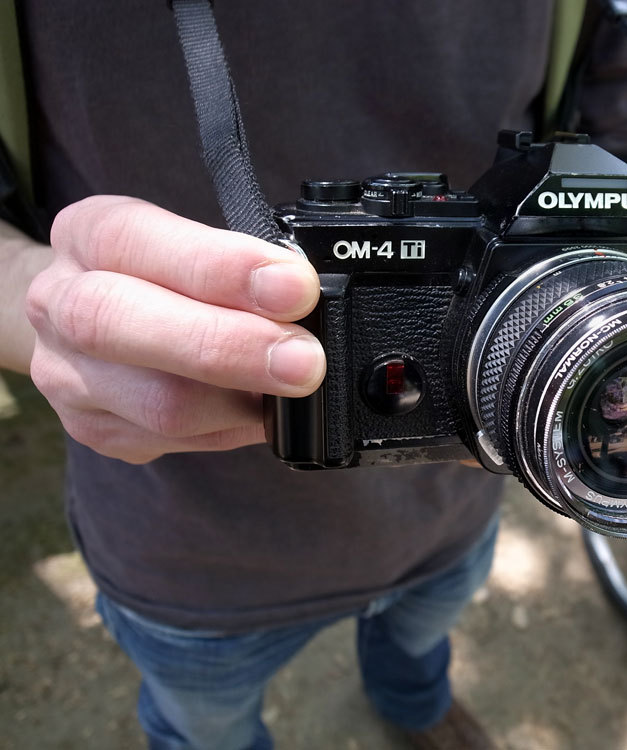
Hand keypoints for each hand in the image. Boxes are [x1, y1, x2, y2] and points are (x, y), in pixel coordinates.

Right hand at [26, 196, 324, 462]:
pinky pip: (173, 442)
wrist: (91, 321)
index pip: (141, 242)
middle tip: (304, 360)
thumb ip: (238, 266)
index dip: (224, 267)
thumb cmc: (163, 274)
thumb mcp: (190, 242)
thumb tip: (307, 300)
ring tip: (295, 386)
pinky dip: (232, 428)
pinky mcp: (93, 431)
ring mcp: (68, 376)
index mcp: (89, 234)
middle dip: (229, 346)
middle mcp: (60, 303)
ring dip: (241, 401)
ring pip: (157, 403)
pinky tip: (259, 411)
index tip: (296, 287)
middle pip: (125, 328)